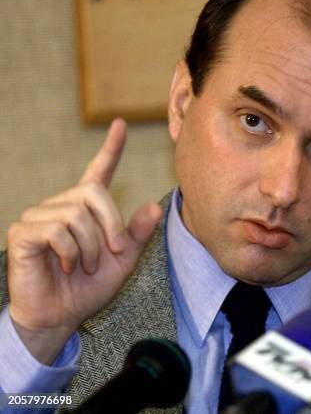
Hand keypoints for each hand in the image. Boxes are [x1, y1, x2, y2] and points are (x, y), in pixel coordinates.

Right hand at [6, 119, 161, 363]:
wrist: (60, 316)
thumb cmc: (88, 288)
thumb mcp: (123, 261)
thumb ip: (137, 235)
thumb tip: (155, 206)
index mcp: (86, 210)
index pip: (98, 172)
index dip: (111, 149)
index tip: (120, 125)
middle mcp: (62, 206)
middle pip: (93, 193)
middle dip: (111, 225)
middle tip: (113, 252)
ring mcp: (40, 217)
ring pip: (77, 214)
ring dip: (90, 247)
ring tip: (82, 265)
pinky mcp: (23, 232)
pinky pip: (57, 230)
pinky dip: (70, 252)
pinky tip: (66, 266)